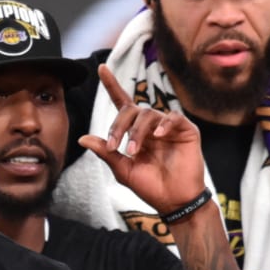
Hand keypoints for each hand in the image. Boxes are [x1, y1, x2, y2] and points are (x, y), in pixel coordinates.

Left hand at [76, 63, 207, 217]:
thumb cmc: (150, 186)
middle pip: (132, 111)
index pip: (123, 104)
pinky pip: (173, 117)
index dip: (112, 85)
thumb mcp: (123, 170)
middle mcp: (151, 126)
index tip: (101, 68)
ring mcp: (169, 127)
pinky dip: (164, 124)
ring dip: (137, 132)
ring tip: (134, 152)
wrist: (174, 201)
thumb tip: (82, 138)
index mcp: (136, 132)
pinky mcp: (186, 130)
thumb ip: (105, 152)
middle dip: (119, 126)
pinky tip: (158, 135)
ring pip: (149, 115)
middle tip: (113, 145)